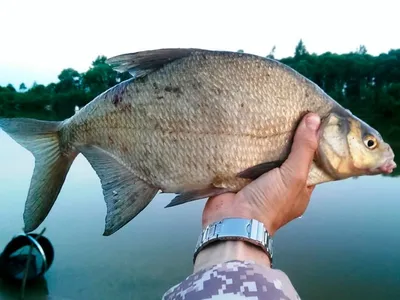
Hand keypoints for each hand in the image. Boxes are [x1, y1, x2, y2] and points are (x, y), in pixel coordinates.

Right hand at [202, 113, 320, 235]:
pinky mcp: (240, 176)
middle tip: (286, 112)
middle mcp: (280, 184)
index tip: (310, 118)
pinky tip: (247, 128)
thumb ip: (304, 149)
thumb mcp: (294, 176)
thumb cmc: (269, 204)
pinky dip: (246, 145)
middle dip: (285, 138)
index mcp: (299, 189)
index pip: (309, 161)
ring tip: (266, 115)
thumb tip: (314, 120)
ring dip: (264, 141)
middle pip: (286, 156)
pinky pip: (246, 157)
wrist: (232, 220)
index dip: (311, 142)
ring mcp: (259, 180)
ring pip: (265, 155)